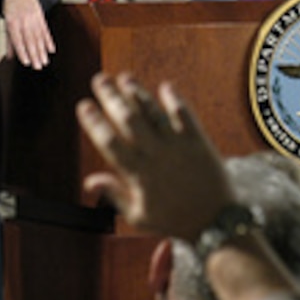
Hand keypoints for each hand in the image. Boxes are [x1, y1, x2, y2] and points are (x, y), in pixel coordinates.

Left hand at [2, 0, 54, 68]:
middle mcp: (24, 21)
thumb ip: (8, 40)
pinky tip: (51, 49)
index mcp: (13, 22)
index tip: (26, 62)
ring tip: (45, 61)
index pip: (18, 40)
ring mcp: (34, 19)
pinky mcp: (41, 17)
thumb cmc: (11, 6)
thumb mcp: (6, 21)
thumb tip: (10, 56)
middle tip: (38, 66)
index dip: (22, 52)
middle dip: (35, 55)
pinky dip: (49, 41)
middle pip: (30, 40)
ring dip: (42, 51)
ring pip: (39, 37)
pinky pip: (45, 30)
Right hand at [77, 72, 234, 240]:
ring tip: (124, 77)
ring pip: (153, 113)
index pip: (109, 142)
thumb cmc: (174, 220)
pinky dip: (174, 100)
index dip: (94, 122)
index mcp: (138, 175)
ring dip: (137, 93)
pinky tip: (165, 86)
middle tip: (99, 80)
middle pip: (128, 120)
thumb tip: (89, 181)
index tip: (84, 105)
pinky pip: (185, 115)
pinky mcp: (199, 141)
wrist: (215, 222)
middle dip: (111, 97)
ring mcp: (178, 146)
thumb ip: (114, 195)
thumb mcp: (139, 216)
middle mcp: (156, 156)